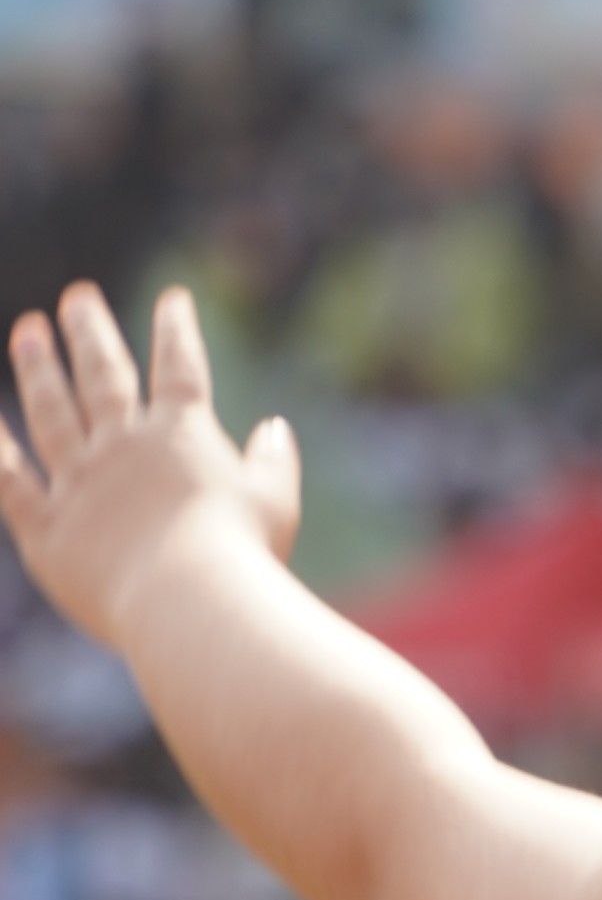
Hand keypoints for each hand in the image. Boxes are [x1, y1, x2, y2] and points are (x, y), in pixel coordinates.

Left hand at [3, 284, 300, 655]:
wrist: (189, 602)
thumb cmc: (244, 557)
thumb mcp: (277, 504)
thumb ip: (274, 462)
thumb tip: (275, 427)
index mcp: (182, 435)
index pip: (180, 366)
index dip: (177, 328)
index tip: (172, 299)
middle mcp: (123, 445)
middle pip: (103, 374)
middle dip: (91, 331)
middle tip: (77, 297)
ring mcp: (79, 481)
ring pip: (52, 411)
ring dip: (38, 367)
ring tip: (28, 332)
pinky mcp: (47, 525)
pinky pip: (11, 478)